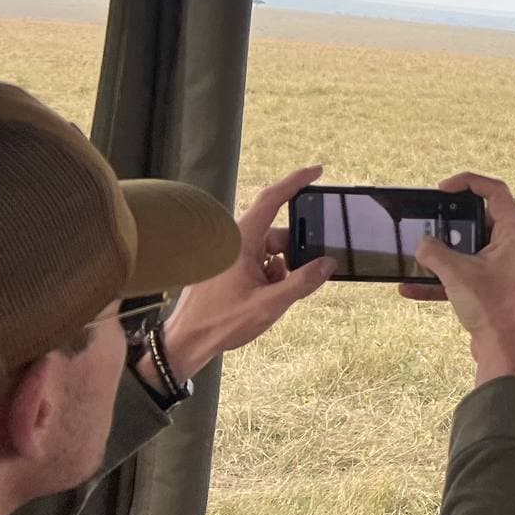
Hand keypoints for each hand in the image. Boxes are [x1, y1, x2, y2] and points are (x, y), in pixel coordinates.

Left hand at [158, 166, 334, 381]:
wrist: (186, 342)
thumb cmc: (220, 322)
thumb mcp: (269, 305)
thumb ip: (302, 282)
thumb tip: (328, 263)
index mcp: (241, 241)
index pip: (272, 200)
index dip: (296, 182)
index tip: (317, 171)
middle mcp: (236, 243)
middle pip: (278, 234)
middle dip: (296, 253)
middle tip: (307, 273)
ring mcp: (233, 256)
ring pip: (272, 251)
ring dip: (283, 270)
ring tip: (278, 296)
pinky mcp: (230, 268)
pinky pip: (261, 263)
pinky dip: (272, 277)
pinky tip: (267, 298)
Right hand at [403, 172, 514, 385]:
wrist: (505, 350)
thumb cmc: (491, 308)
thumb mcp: (456, 274)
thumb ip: (434, 252)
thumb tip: (422, 244)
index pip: (495, 190)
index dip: (468, 182)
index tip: (441, 188)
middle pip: (480, 217)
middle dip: (450, 219)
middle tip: (428, 218)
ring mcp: (505, 265)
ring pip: (469, 247)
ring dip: (443, 250)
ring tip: (416, 252)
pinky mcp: (494, 285)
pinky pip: (465, 272)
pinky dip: (442, 277)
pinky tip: (409, 287)